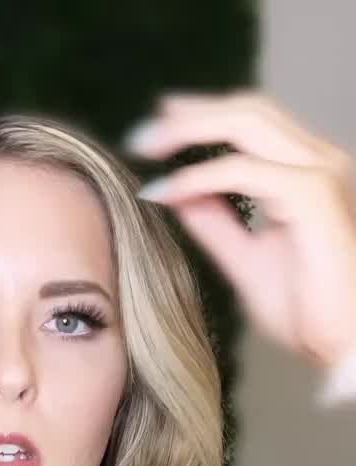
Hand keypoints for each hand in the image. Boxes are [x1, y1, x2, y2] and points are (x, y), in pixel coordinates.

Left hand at [121, 91, 355, 370]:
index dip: (203, 117)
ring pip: (249, 123)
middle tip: (141, 135)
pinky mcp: (314, 196)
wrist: (345, 345)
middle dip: (190, 115)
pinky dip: (200, 176)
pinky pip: (246, 171)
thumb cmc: (310, 312)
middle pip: (249, 110)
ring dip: (190, 131)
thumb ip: (216, 225)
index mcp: (308, 173)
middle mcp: (319, 162)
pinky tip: (166, 189)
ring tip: (145, 148)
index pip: (253, 122)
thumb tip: (179, 195)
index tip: (157, 127)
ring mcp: (320, 174)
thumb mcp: (247, 261)